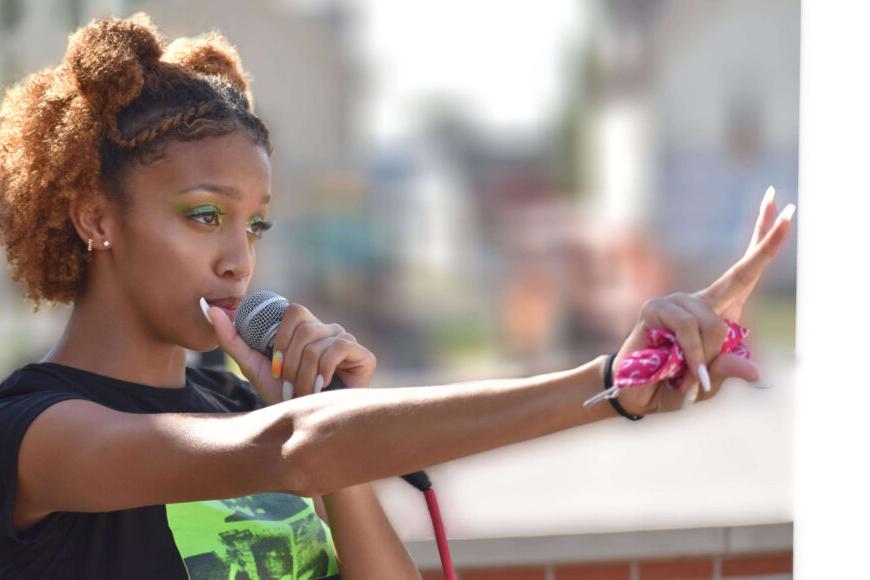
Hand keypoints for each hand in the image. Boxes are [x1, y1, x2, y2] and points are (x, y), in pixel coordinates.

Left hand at [206, 302, 376, 404]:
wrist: (310, 429)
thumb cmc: (284, 398)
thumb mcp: (253, 367)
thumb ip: (232, 339)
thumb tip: (211, 310)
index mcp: (305, 328)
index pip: (294, 310)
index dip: (281, 337)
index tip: (275, 368)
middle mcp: (328, 330)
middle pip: (305, 327)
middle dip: (290, 362)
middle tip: (288, 385)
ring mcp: (347, 340)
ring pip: (317, 343)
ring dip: (304, 375)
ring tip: (303, 393)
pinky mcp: (363, 355)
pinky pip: (338, 348)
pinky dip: (323, 371)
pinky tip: (321, 387)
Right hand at [614, 187, 794, 415]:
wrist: (635, 394)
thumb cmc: (672, 386)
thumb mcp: (709, 382)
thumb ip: (728, 371)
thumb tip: (753, 369)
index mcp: (718, 314)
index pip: (746, 274)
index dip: (765, 244)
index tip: (787, 212)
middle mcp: (699, 301)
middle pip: (739, 270)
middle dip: (765, 240)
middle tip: (780, 197)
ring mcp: (676, 302)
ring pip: (715, 324)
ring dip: (707, 356)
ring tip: (689, 374)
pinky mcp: (655, 309)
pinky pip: (689, 328)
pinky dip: (693, 354)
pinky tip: (686, 369)